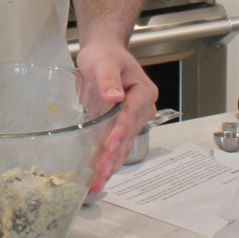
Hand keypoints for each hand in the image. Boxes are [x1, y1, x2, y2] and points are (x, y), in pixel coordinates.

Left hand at [76, 40, 157, 192]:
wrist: (102, 54)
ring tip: (97, 184)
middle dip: (114, 156)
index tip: (110, 146)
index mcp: (143, 92)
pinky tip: (95, 177)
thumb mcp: (103, 60)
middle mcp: (141, 109)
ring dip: (110, 165)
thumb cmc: (104, 54)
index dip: (121, 131)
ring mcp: (130, 121)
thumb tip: (114, 95)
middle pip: (128, 136)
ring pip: (122, 147)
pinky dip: (105, 162)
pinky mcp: (117, 128)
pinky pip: (113, 147)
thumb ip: (108, 77)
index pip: (132, 114)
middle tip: (101, 174)